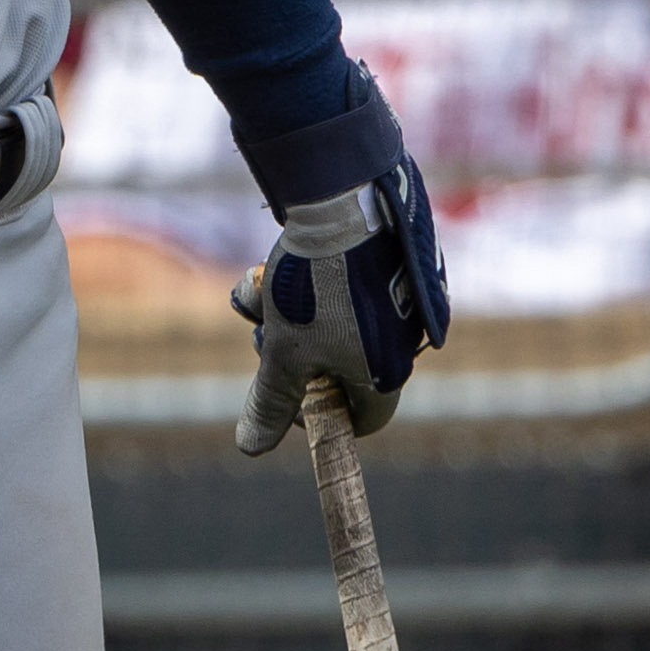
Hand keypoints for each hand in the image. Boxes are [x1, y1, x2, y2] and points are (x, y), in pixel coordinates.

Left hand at [230, 155, 450, 454]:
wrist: (343, 203)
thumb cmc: (317, 288)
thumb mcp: (284, 352)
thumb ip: (272, 401)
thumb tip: (251, 447)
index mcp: (387, 373)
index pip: (360, 421)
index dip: (315, 416)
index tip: (282, 391)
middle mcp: (398, 342)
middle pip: (332, 369)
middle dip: (288, 351)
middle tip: (265, 330)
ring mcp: (390, 302)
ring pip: (321, 324)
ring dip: (281, 311)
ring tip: (263, 288)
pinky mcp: (375, 267)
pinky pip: (329, 288)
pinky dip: (296, 281)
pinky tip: (273, 263)